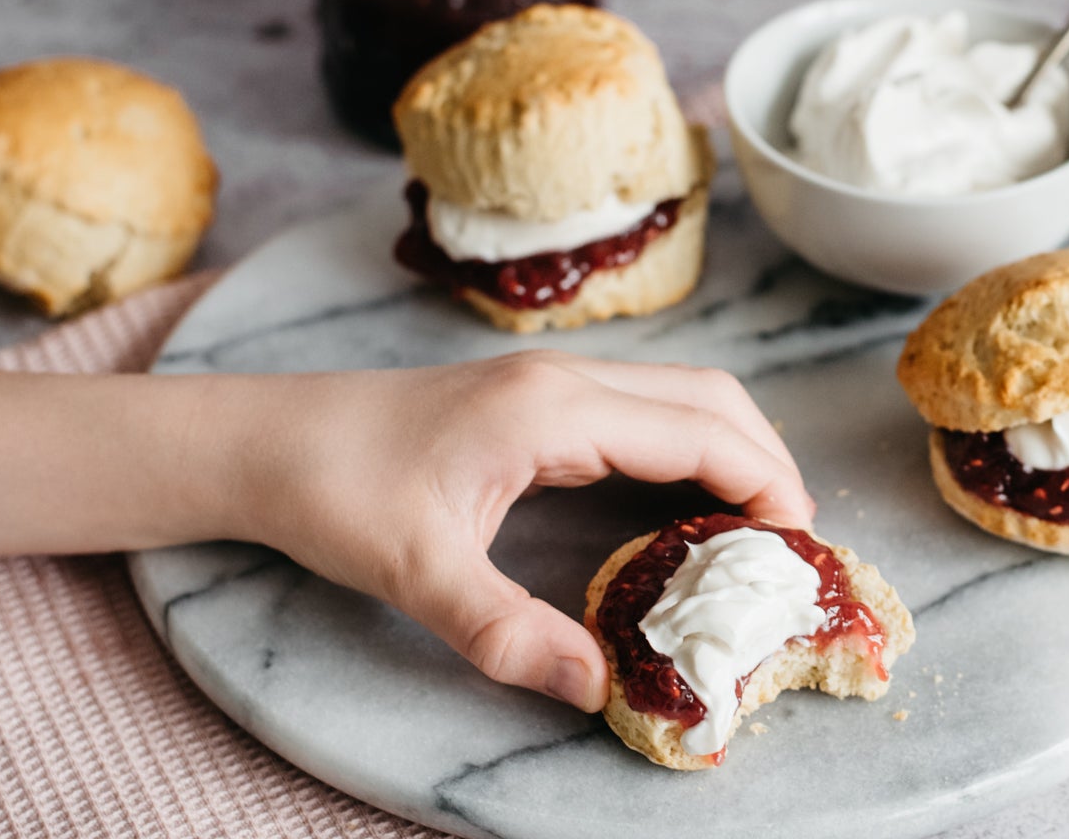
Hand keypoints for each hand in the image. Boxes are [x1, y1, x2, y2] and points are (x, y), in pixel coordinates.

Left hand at [226, 350, 811, 712]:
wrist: (265, 440)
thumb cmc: (335, 490)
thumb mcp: (417, 573)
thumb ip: (507, 633)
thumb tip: (597, 687)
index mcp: (553, 408)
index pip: (699, 430)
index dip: (766, 481)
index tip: (802, 545)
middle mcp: (565, 381)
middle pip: (709, 398)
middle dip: (768, 461)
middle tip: (793, 545)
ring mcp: (551, 384)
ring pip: (679, 397)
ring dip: (731, 450)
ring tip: (754, 532)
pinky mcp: (535, 401)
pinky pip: (642, 412)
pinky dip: (687, 450)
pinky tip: (684, 508)